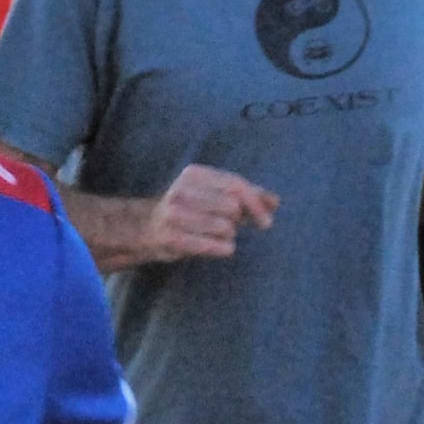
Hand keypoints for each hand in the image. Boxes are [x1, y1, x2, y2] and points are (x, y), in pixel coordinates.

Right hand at [139, 165, 281, 264]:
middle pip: (232, 207)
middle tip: (226, 224)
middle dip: (236, 220)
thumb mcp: (215, 194)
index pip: (235, 185)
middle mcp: (181, 191)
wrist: (148, 228)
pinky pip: (217, 246)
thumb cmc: (191, 210)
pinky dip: (223, 249)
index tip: (266, 221)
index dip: (256, 203)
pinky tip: (215, 247)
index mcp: (193, 174)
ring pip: (226, 228)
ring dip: (228, 236)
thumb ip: (247, 195)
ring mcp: (174, 215)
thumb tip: (275, 202)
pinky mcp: (173, 239)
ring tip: (213, 234)